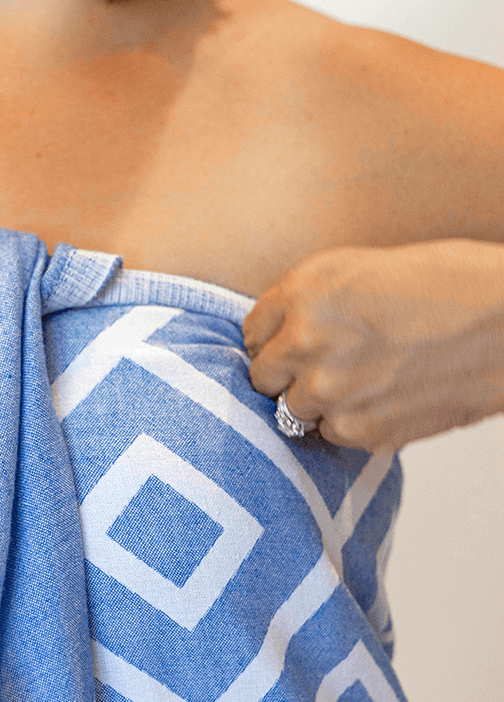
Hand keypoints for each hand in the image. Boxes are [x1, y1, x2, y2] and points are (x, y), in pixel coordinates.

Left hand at [243, 241, 503, 450]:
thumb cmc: (450, 285)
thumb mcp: (360, 267)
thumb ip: (305, 300)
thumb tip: (272, 334)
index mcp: (304, 293)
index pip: (251, 333)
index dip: (275, 340)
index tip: (292, 344)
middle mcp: (305, 342)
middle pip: (263, 377)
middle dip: (288, 373)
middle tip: (328, 365)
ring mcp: (329, 390)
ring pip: (293, 411)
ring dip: (318, 402)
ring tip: (364, 381)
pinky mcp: (360, 429)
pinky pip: (332, 435)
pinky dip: (351, 423)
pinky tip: (386, 398)